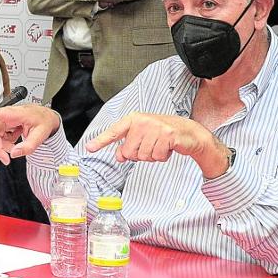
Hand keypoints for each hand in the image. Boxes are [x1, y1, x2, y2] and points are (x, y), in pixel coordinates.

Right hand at [0, 105, 61, 164]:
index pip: (0, 113)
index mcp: (17, 114)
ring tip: (16, 147)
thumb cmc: (44, 121)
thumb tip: (14, 153)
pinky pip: (0, 135)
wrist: (47, 117)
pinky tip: (15, 140)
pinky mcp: (6, 123)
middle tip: (6, 159)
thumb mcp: (41, 135)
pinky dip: (6, 142)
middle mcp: (9, 116)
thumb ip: (28, 146)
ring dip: (3, 145)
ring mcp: (6, 120)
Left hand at [86, 113, 228, 178]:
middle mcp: (143, 121)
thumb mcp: (143, 137)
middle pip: (129, 152)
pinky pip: (157, 157)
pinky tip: (168, 148)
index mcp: (134, 119)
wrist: (189, 132)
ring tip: (160, 146)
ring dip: (152, 156)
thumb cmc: (163, 134)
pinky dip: (163, 157)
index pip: (114, 132)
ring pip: (143, 156)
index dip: (101, 141)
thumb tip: (119, 156)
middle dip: (139, 155)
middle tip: (151, 147)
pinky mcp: (168, 135)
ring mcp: (156, 127)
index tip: (89, 148)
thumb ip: (129, 145)